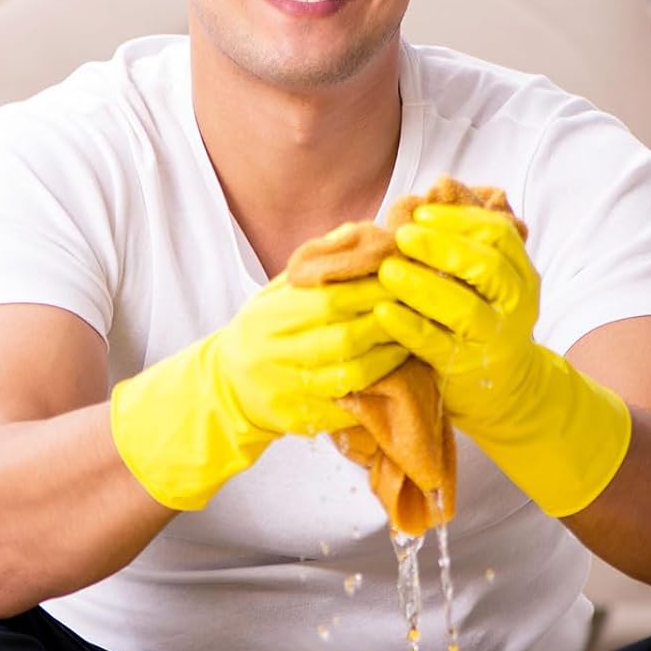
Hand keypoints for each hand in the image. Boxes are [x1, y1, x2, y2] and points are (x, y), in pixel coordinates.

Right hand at [111, 275, 406, 509]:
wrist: (229, 387)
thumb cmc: (264, 330)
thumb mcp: (278, 290)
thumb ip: (318, 261)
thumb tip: (361, 231)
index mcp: (270, 316)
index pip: (330, 298)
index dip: (372, 288)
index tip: (404, 275)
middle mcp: (275, 354)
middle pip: (344, 337)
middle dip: (388, 320)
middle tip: (421, 306)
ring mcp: (289, 391)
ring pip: (351, 374)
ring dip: (390, 356)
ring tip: (414, 338)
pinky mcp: (303, 420)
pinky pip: (349, 405)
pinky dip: (377, 387)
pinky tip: (399, 372)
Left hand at [374, 204, 542, 427]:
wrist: (507, 393)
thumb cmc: (483, 326)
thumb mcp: (489, 288)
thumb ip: (466, 254)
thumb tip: (418, 209)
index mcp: (521, 276)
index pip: (498, 235)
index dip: (458, 219)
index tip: (421, 214)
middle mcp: (515, 305)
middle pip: (486, 266)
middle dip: (441, 246)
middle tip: (402, 236)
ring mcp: (493, 339)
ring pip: (463, 308)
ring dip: (422, 285)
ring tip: (388, 270)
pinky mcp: (465, 368)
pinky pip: (436, 344)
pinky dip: (409, 326)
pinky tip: (384, 311)